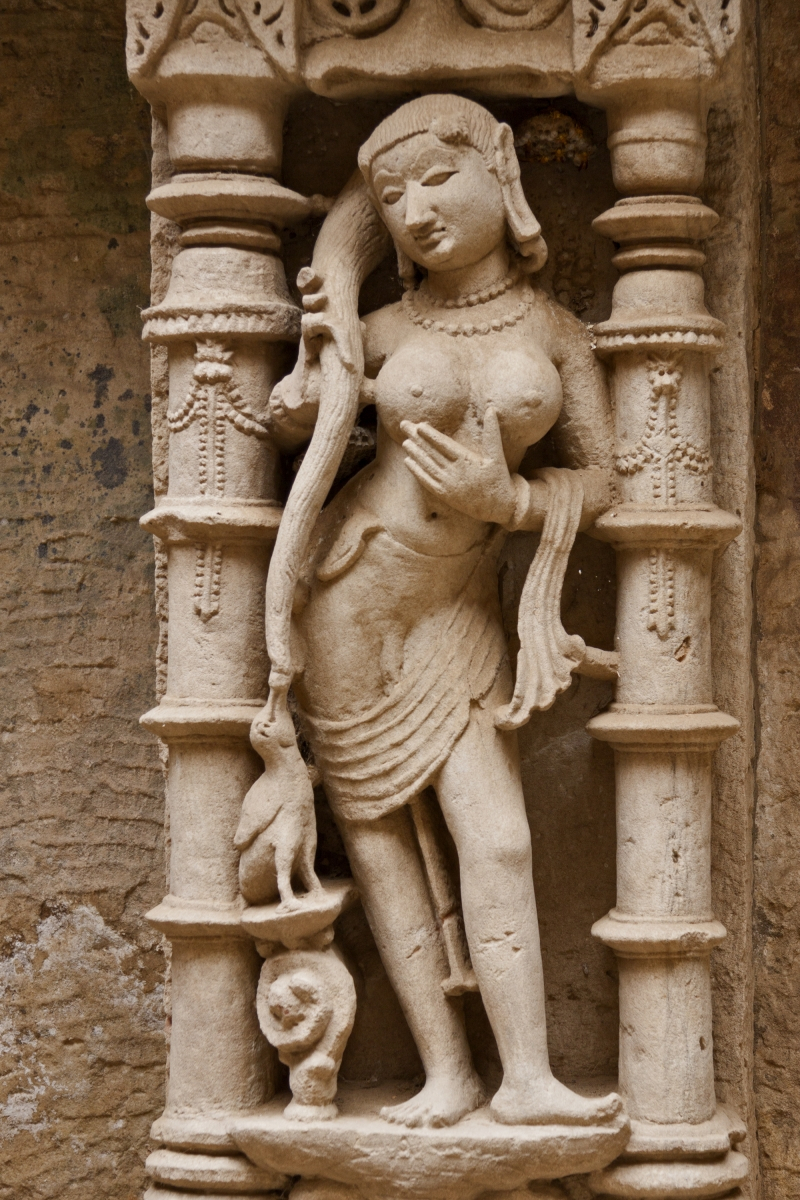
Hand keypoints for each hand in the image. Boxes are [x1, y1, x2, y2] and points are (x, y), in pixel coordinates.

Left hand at [401, 405, 516, 525]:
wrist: (499, 507)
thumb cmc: (498, 479)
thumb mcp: (496, 455)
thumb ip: (492, 432)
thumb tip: (492, 409)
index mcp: (467, 461)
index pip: (444, 445)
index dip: (431, 435)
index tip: (419, 425)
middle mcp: (455, 473)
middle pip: (432, 453)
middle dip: (417, 438)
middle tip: (404, 425)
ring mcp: (448, 485)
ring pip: (427, 466)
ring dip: (415, 453)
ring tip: (405, 442)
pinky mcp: (445, 495)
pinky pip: (427, 482)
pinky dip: (417, 472)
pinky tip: (408, 462)